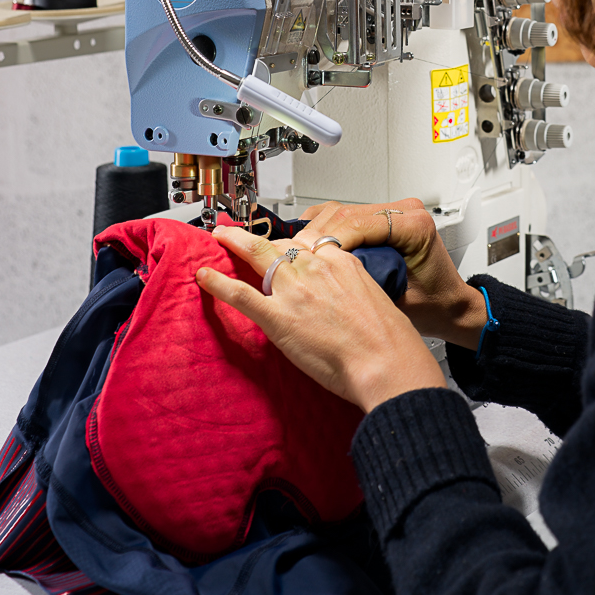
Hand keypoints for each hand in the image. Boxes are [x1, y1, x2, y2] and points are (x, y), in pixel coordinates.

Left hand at [196, 226, 445, 412]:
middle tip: (239, 233)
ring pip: (258, 256)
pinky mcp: (278, 317)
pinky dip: (219, 283)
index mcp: (342, 262)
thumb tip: (348, 300)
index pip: (310, 245)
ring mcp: (294, 290)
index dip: (293, 248)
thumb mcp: (379, 299)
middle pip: (281, 244)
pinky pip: (241, 293)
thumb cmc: (389, 341)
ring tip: (219, 238)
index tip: (284, 247)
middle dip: (258, 237)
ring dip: (234, 244)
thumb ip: (356, 291)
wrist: (386, 362)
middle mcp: (316, 268)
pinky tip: (205, 276)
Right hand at [294, 198, 488, 349]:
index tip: (304, 258)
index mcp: (415, 226)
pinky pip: (346, 215)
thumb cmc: (434, 307)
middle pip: (345, 213)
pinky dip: (325, 228)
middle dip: (315, 236)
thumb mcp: (397, 301)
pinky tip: (309, 245)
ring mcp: (395, 211)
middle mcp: (406, 211)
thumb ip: (363, 285)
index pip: (357, 223)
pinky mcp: (384, 218)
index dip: (326, 241)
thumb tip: (322, 280)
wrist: (451, 307)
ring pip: (342, 211)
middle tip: (289, 256)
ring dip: (316, 231)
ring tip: (294, 254)